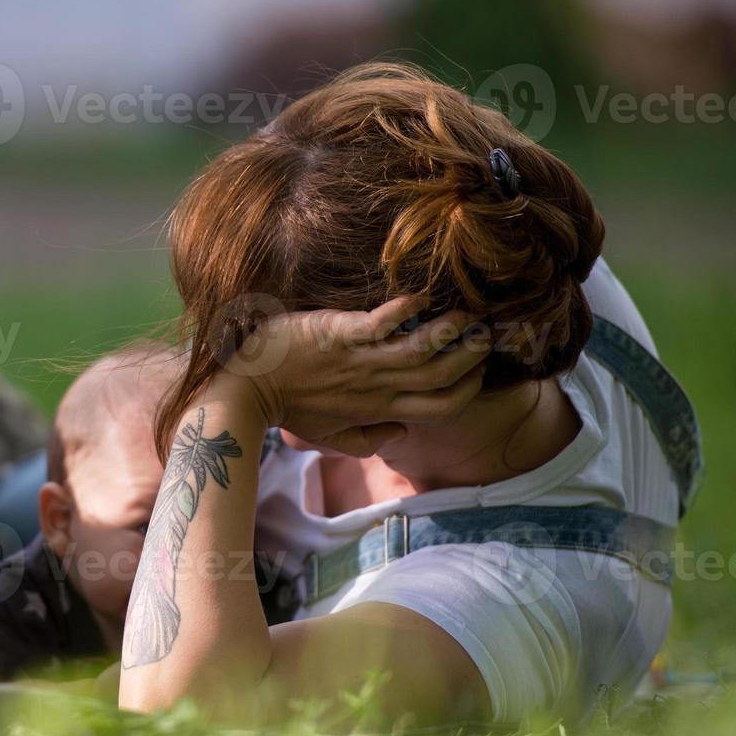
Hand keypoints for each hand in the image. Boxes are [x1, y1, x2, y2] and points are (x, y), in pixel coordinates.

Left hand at [220, 297, 489, 455]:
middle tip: (487, 333)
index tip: (479, 370)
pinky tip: (422, 296)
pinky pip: (385, 321)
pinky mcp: (342, 334)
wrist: (249, 388)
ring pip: (423, 348)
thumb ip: (368, 438)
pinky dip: (407, 308)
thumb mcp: (331, 436)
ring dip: (451, 329)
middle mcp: (378, 387)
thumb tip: (400, 431)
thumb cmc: (289, 408)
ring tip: (467, 313)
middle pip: (443, 375)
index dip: (468, 389)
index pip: (440, 406)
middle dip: (473, 355)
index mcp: (380, 409)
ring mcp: (362, 360)